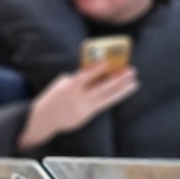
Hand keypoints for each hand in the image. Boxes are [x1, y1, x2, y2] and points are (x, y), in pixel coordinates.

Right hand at [17, 64, 138, 150]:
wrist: (45, 118)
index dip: (97, 68)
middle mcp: (78, 99)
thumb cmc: (55, 96)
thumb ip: (79, 78)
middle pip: (101, 89)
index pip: (85, 76)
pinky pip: (103, 105)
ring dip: (121, 90)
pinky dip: (113, 97)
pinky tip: (122, 92)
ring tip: (134, 83)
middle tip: (131, 72)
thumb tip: (98, 71)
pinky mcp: (87, 116)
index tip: (108, 60)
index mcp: (69, 87)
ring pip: (106, 98)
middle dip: (118, 80)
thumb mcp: (62, 84)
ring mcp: (84, 109)